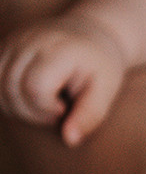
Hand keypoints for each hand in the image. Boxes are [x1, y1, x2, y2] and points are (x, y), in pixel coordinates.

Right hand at [0, 15, 126, 145]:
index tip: (65, 108)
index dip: (47, 109)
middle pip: (10, 89)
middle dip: (32, 112)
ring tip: (44, 104)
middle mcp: (28, 41)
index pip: (34, 88)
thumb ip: (90, 115)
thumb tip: (70, 140)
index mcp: (58, 49)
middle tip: (57, 111)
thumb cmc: (101, 66)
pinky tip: (29, 97)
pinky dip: (7, 96)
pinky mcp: (2, 47)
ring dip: (16, 106)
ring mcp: (11, 42)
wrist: (92, 33)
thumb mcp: (106, 90)